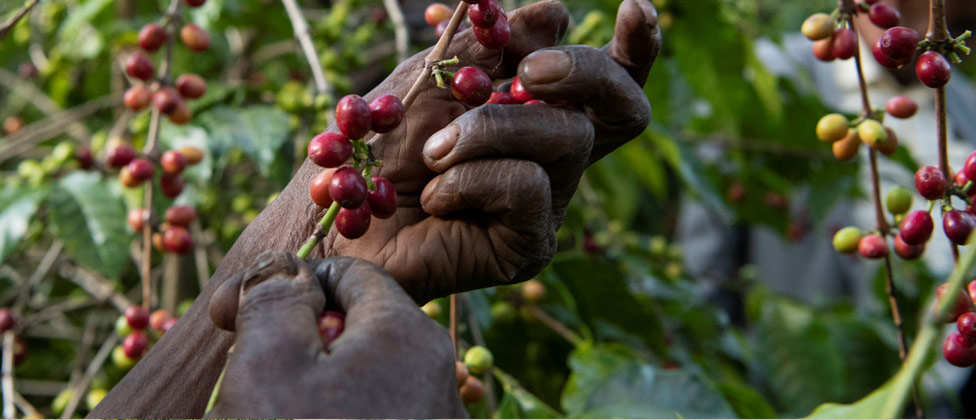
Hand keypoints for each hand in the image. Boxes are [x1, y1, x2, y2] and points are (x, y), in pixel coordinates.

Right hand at [205, 251, 464, 417]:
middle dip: (304, 344)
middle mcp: (440, 378)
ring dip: (319, 387)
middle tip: (252, 381)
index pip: (352, 276)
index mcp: (409, 337)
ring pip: (369, 379)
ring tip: (276, 408)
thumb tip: (285, 266)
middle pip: (360, 331)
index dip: (291, 290)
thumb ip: (277, 298)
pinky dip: (344, 412)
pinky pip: (382, 411)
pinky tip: (309, 419)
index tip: (243, 322)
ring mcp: (436, 419)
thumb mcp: (268, 364)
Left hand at [315, 0, 659, 301]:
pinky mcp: (528, 245)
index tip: (633, 6)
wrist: (338, 217)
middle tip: (528, 71)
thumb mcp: (436, 75)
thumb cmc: (382, 143)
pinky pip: (529, 188)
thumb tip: (557, 15)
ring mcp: (549, 203)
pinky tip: (434, 196)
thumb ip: (493, 45)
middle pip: (623, 108)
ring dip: (490, 130)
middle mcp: (556, 157)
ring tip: (431, 152)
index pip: (610, 80)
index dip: (637, 46)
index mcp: (540, 110)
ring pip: (568, 139)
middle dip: (584, 72)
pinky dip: (471, 178)